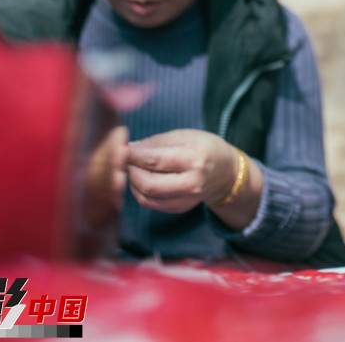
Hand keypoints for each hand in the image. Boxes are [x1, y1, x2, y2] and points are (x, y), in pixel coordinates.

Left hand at [125, 129, 242, 213]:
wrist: (227, 173)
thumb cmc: (205, 148)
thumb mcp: (185, 136)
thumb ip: (156, 142)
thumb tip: (127, 148)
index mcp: (195, 159)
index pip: (154, 160)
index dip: (131, 155)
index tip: (117, 148)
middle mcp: (192, 182)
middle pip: (148, 184)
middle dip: (130, 170)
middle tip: (125, 159)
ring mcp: (187, 199)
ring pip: (146, 197)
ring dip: (132, 182)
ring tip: (134, 167)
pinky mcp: (180, 208)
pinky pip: (151, 204)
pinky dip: (140, 192)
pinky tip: (142, 179)